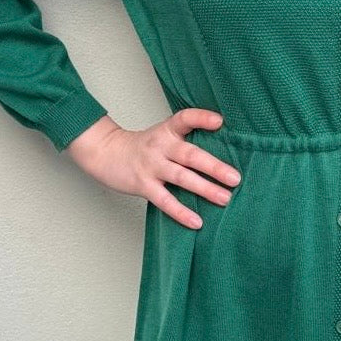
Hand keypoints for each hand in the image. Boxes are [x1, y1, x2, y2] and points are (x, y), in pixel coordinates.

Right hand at [65, 108, 240, 228]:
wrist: (105, 152)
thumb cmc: (142, 146)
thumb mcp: (163, 135)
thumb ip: (186, 140)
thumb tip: (222, 156)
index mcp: (167, 130)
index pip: (185, 118)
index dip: (202, 118)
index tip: (220, 121)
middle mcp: (161, 146)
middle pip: (190, 155)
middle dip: (214, 167)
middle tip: (235, 178)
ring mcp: (151, 166)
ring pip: (181, 177)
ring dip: (204, 189)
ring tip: (224, 199)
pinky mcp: (143, 184)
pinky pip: (164, 200)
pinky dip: (181, 212)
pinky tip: (197, 221)